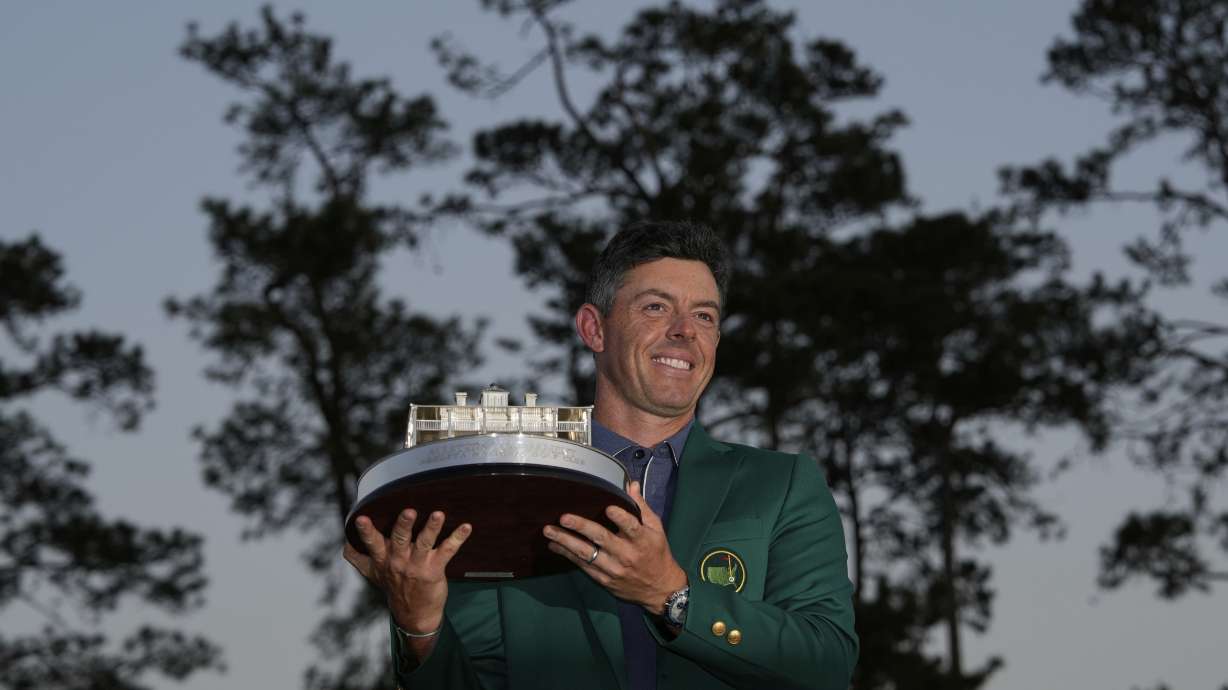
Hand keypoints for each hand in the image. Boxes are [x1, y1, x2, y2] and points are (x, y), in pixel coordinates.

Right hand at [343, 509, 471, 635]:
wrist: (413, 614)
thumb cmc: (393, 586)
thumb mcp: (372, 574)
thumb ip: (358, 557)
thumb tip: (345, 542)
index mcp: (383, 559)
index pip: (372, 543)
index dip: (366, 531)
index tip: (361, 518)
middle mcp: (399, 560)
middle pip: (400, 539)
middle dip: (404, 525)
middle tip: (409, 511)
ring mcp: (418, 565)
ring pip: (425, 543)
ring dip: (432, 528)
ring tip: (438, 514)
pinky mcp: (435, 569)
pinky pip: (448, 550)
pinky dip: (458, 538)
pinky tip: (467, 527)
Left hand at [543, 481, 686, 613]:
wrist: (660, 589)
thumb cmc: (657, 553)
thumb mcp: (656, 529)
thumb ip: (642, 507)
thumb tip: (631, 485)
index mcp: (642, 540)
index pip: (631, 527)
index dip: (620, 518)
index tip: (608, 508)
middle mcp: (626, 555)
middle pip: (602, 539)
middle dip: (581, 527)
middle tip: (563, 517)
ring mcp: (613, 569)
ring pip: (586, 554)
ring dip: (565, 542)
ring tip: (549, 531)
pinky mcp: (604, 580)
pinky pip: (583, 566)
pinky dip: (567, 555)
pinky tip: (554, 546)